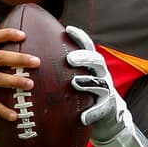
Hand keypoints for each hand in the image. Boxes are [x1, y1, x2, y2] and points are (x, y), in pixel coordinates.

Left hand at [64, 25, 131, 143]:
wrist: (109, 115)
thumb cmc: (86, 93)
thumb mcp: (79, 76)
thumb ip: (65, 68)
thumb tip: (38, 54)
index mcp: (93, 66)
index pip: (88, 47)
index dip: (80, 37)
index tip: (68, 29)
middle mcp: (102, 75)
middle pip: (97, 61)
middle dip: (84, 58)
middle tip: (70, 58)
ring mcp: (106, 91)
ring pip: (101, 84)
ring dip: (88, 82)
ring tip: (75, 82)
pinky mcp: (108, 108)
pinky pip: (101, 109)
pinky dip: (93, 113)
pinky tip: (84, 117)